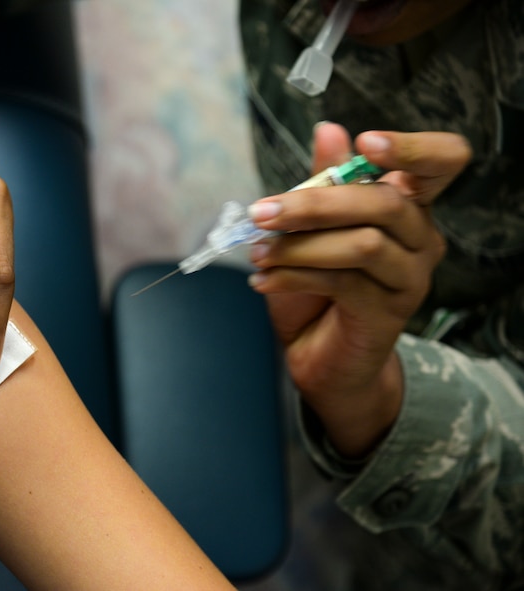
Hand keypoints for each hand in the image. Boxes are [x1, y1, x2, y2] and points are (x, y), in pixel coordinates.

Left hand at [247, 123, 470, 456]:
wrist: (318, 353)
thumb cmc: (315, 285)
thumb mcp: (310, 229)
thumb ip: (323, 182)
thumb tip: (329, 129)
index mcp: (407, 204)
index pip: (442, 161)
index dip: (413, 147)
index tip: (365, 143)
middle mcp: (420, 237)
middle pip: (385, 202)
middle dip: (316, 203)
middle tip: (262, 212)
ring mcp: (410, 277)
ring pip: (363, 244)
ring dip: (299, 246)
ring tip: (259, 254)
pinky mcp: (389, 312)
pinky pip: (343, 282)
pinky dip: (294, 276)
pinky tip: (263, 280)